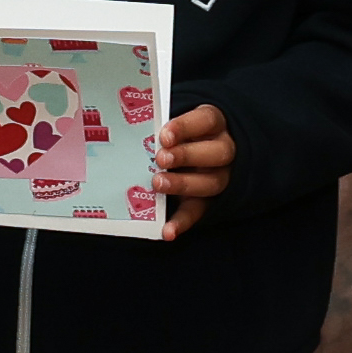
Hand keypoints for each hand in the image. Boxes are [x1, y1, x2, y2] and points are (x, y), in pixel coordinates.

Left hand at [154, 100, 235, 244]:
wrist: (195, 149)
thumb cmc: (178, 133)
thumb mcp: (175, 123)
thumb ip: (162, 127)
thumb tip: (128, 122)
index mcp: (213, 124)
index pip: (207, 121)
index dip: (186, 128)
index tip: (165, 136)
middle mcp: (222, 150)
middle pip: (216, 153)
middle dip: (187, 156)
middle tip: (160, 159)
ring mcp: (219, 176)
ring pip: (211, 183)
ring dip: (183, 184)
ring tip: (158, 184)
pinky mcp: (209, 201)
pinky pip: (198, 212)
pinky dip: (182, 222)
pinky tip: (167, 231)